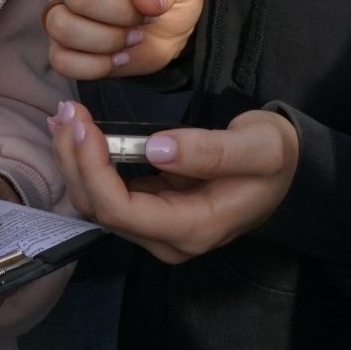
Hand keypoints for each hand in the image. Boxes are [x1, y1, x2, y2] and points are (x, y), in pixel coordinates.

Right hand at [42, 0, 203, 80]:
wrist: (168, 33)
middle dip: (121, 13)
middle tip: (144, 18)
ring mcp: (60, 14)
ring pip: (61, 27)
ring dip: (107, 40)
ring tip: (133, 39)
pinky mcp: (60, 48)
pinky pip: (61, 60)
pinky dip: (96, 65)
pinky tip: (119, 58)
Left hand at [47, 101, 295, 264]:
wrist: (285, 170)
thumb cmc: (274, 158)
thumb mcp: (258, 147)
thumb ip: (211, 151)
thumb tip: (157, 148)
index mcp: (194, 229)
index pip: (121, 210)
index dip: (92, 169)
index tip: (82, 124)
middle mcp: (168, 239)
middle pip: (100, 209)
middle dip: (75, 160)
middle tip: (67, 111)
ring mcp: (157, 228)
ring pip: (96, 203)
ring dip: (75, 161)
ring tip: (65, 117)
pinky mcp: (150, 210)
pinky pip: (106, 192)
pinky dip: (87, 162)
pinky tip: (76, 133)